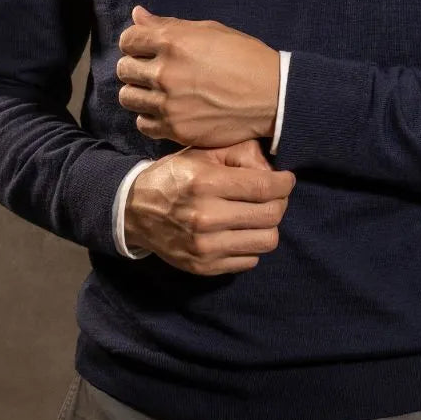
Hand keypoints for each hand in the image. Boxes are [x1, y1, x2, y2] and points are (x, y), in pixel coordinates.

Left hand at [116, 5, 280, 148]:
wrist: (273, 96)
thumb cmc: (245, 58)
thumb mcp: (210, 31)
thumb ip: (169, 25)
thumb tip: (137, 14)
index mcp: (173, 42)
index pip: (129, 39)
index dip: (135, 43)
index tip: (146, 49)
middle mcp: (165, 72)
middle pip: (124, 69)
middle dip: (135, 67)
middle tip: (152, 71)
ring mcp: (169, 103)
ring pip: (128, 97)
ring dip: (139, 93)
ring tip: (157, 92)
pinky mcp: (176, 129)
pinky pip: (143, 124)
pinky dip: (150, 117)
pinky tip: (166, 110)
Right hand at [125, 138, 294, 275]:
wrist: (134, 211)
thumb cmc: (175, 176)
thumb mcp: (202, 152)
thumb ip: (240, 154)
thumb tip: (274, 170)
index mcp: (205, 183)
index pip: (265, 187)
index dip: (284, 183)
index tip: (286, 180)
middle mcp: (205, 217)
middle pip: (271, 215)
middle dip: (279, 202)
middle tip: (273, 196)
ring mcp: (204, 246)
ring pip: (266, 241)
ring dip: (267, 226)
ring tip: (257, 215)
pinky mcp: (204, 267)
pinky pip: (250, 260)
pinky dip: (251, 245)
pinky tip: (239, 231)